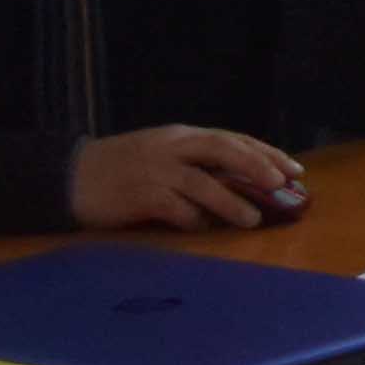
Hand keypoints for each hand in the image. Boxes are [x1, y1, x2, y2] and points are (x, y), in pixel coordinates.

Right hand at [72, 124, 303, 229]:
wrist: (70, 176)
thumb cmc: (124, 167)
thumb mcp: (163, 153)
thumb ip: (198, 162)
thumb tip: (245, 182)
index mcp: (181, 136)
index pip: (232, 139)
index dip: (265, 153)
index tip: (293, 169)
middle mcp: (171, 147)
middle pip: (223, 150)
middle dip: (257, 166)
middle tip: (283, 184)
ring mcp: (155, 170)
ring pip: (203, 183)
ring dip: (231, 202)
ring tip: (253, 219)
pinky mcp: (139, 196)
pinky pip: (175, 209)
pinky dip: (192, 219)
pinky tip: (201, 228)